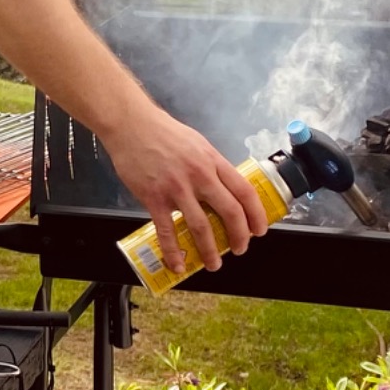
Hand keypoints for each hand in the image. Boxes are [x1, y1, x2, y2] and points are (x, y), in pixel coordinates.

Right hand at [103, 96, 269, 274]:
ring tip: (214, 263)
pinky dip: (173, 252)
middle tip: (240, 248)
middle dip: (240, 237)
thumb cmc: (162, 132)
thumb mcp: (197, 144)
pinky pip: (166, 231)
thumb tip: (222, 188)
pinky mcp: (154, 198)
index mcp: (212, 161)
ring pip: (201, 227)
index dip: (256, 214)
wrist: (130, 125)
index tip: (259, 229)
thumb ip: (211, 166)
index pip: (244, 191)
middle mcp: (199, 175)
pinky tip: (178, 264)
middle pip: (230, 212)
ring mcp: (176, 188)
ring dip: (210, 251)